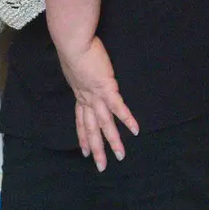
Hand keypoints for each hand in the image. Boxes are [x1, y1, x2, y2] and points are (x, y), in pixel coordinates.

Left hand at [57, 37, 138, 170]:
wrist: (73, 43)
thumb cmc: (73, 49)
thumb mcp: (75, 66)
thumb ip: (80, 73)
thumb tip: (82, 72)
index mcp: (79, 94)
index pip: (80, 121)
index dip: (82, 137)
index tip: (83, 151)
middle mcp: (86, 99)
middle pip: (91, 129)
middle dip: (96, 149)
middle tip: (101, 166)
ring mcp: (96, 96)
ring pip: (105, 124)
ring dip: (113, 141)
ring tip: (121, 156)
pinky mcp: (107, 88)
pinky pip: (118, 108)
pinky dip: (127, 120)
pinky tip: (135, 131)